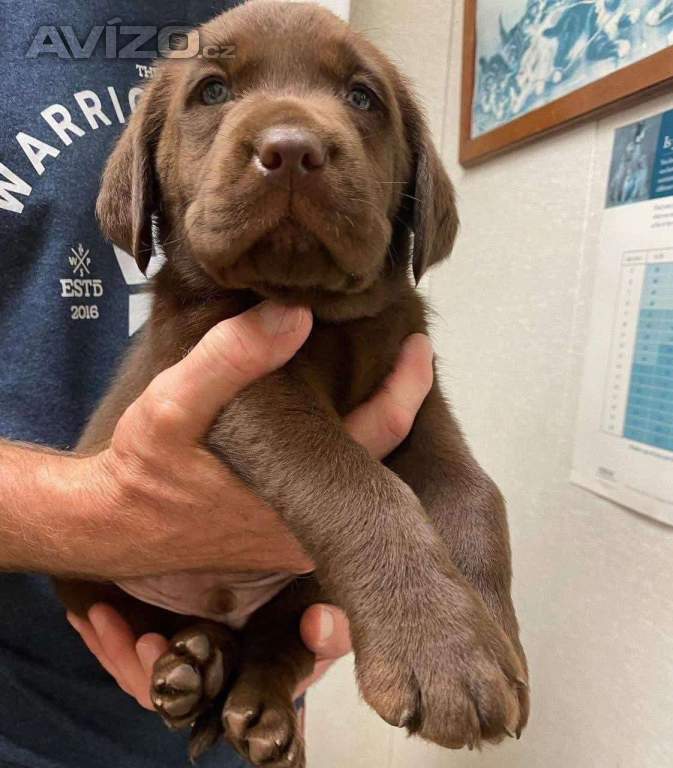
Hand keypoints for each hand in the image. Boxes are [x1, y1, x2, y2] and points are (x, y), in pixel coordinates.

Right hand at [68, 321, 432, 706]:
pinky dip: (346, 449)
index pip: (383, 432)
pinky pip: (336, 492)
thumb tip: (299, 315)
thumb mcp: (174, 403)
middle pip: (385, 459)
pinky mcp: (286, 543)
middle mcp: (313, 528)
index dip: (408, 384)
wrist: (112, 527)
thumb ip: (231, 358)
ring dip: (375, 425)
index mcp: (300, 494)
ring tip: (382, 376)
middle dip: (401, 401)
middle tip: (409, 353)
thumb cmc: (143, 467)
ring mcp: (303, 541)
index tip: (421, 341)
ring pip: (363, 478)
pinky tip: (339, 416)